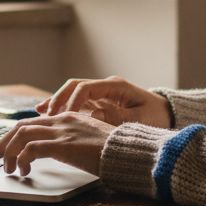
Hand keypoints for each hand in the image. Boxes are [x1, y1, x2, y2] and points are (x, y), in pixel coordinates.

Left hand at [0, 112, 112, 175]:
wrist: (127, 152)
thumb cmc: (114, 151)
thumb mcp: (90, 141)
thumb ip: (72, 141)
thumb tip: (58, 152)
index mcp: (68, 117)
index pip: (33, 122)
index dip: (16, 135)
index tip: (6, 147)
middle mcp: (62, 120)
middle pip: (21, 126)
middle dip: (3, 142)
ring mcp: (61, 131)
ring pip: (21, 135)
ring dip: (9, 153)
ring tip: (8, 168)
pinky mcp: (62, 144)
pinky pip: (30, 149)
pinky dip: (21, 159)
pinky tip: (24, 171)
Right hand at [38, 76, 172, 127]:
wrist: (166, 114)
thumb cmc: (156, 117)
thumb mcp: (140, 119)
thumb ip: (117, 116)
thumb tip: (94, 115)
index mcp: (115, 86)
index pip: (86, 88)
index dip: (72, 101)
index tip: (64, 116)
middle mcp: (105, 87)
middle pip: (75, 86)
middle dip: (58, 99)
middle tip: (45, 115)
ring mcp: (101, 94)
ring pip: (72, 93)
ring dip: (57, 102)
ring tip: (39, 114)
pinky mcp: (99, 103)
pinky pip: (77, 103)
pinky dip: (63, 108)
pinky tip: (47, 115)